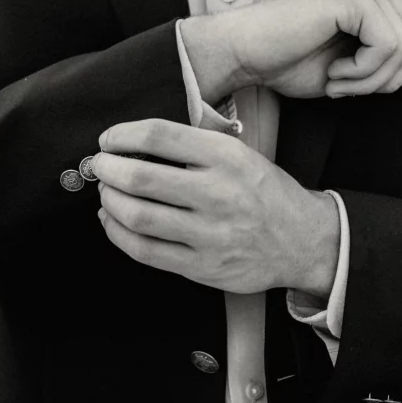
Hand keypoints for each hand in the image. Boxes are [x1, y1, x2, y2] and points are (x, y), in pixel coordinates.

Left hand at [93, 119, 339, 296]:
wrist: (302, 240)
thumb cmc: (265, 191)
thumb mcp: (240, 152)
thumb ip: (196, 143)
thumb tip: (138, 139)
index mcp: (226, 156)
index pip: (159, 136)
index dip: (123, 135)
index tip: (108, 138)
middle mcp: (217, 193)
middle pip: (141, 177)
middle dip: (108, 169)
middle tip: (99, 164)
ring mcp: (209, 233)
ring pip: (138, 216)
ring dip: (109, 200)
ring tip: (105, 191)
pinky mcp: (201, 267)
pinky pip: (146, 251)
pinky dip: (119, 233)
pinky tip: (112, 221)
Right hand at [182, 0, 401, 100]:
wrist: (246, 54)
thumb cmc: (290, 59)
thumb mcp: (357, 66)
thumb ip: (395, 57)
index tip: (361, 77)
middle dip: (390, 78)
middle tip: (346, 83)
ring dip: (373, 79)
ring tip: (337, 78)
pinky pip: (389, 46)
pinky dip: (364, 72)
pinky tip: (334, 71)